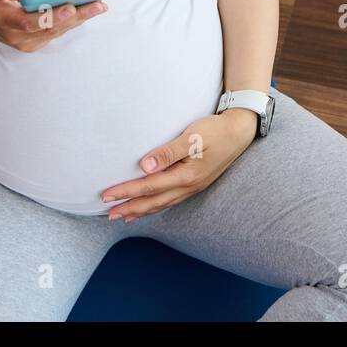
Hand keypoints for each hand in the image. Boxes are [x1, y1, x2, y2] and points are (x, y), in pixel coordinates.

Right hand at [0, 0, 106, 52]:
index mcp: (5, 21)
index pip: (30, 22)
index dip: (52, 17)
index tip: (70, 7)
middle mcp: (18, 37)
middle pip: (51, 28)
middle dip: (76, 16)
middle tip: (98, 5)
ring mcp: (28, 43)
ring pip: (58, 31)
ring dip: (80, 19)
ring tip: (99, 6)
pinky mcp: (36, 43)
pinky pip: (58, 32)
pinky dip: (73, 21)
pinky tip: (89, 10)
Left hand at [100, 109, 258, 221]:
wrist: (240, 130)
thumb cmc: (215, 130)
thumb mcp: (192, 137)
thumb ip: (167, 152)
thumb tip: (144, 167)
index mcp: (186, 175)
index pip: (148, 187)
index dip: (125, 192)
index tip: (106, 196)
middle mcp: (189, 186)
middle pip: (153, 202)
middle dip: (130, 208)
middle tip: (108, 214)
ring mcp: (194, 187)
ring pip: (162, 204)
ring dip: (141, 210)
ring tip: (124, 216)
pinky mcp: (196, 183)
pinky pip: (171, 200)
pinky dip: (156, 206)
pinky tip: (150, 206)